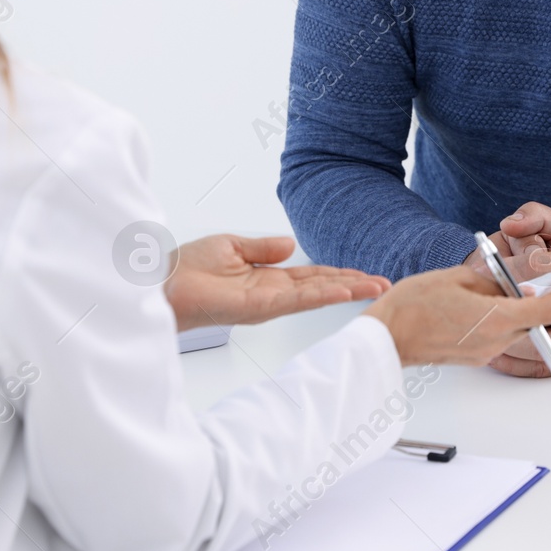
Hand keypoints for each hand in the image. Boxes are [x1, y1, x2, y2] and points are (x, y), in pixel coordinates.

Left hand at [162, 234, 389, 331]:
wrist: (165, 282)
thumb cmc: (190, 267)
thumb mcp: (233, 246)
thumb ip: (264, 248)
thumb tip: (290, 244)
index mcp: (269, 278)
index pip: (313, 276)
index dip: (340, 273)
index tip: (366, 274)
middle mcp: (274, 292)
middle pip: (323, 287)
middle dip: (355, 285)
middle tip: (386, 284)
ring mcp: (270, 301)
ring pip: (317, 294)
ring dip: (348, 290)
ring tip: (376, 287)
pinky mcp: (261, 306)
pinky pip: (299, 299)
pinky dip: (324, 294)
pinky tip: (345, 290)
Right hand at [364, 265, 550, 366]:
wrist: (388, 336)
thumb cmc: (414, 304)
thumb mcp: (457, 277)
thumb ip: (492, 281)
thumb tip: (511, 285)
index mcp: (496, 317)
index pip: (545, 309)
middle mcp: (496, 340)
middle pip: (533, 321)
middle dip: (538, 301)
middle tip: (536, 280)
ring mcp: (485, 352)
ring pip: (516, 330)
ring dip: (516, 311)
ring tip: (497, 290)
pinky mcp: (474, 358)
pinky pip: (498, 338)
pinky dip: (499, 322)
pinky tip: (480, 307)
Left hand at [474, 202, 550, 375]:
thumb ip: (536, 217)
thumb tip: (508, 225)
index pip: (532, 267)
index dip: (501, 270)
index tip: (481, 272)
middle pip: (529, 308)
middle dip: (498, 306)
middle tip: (475, 303)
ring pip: (531, 343)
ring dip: (502, 336)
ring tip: (482, 325)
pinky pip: (538, 366)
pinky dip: (512, 362)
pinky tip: (495, 349)